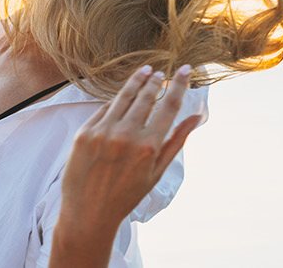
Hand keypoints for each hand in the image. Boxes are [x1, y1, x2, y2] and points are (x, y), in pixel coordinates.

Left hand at [59, 64, 203, 228]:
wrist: (88, 213)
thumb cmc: (127, 195)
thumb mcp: (157, 172)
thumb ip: (177, 141)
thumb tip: (197, 117)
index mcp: (149, 146)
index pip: (169, 106)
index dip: (179, 85)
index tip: (185, 70)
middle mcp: (126, 135)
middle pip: (146, 96)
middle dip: (156, 80)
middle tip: (161, 71)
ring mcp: (103, 132)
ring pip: (123, 97)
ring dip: (136, 81)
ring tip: (145, 71)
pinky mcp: (84, 133)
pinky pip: (104, 109)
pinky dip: (115, 101)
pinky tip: (123, 96)